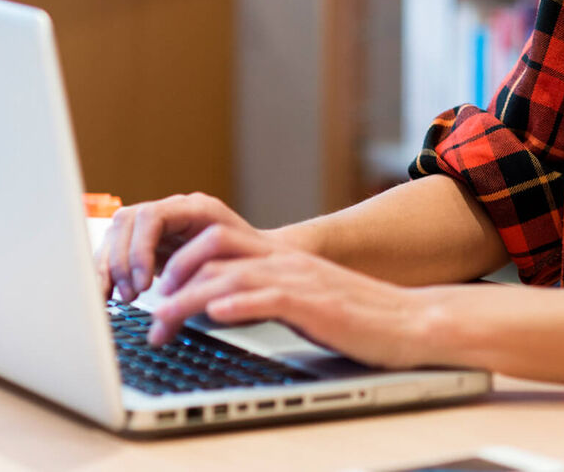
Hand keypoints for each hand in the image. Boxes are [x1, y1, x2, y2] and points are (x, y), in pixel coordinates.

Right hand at [96, 192, 286, 301]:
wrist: (265, 260)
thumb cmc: (254, 264)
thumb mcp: (231, 272)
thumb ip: (202, 286)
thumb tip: (170, 317)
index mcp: (196, 208)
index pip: (151, 217)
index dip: (140, 250)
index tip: (143, 283)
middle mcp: (174, 210)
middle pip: (127, 222)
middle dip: (123, 261)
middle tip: (130, 295)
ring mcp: (159, 223)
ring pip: (117, 233)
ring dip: (110, 266)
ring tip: (117, 297)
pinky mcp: (149, 240)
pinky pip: (117, 248)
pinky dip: (108, 270)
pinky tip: (108, 292)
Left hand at [147, 228, 434, 368]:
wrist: (410, 320)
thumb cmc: (359, 317)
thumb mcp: (305, 298)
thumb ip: (266, 295)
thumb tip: (219, 306)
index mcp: (282, 257)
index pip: (218, 240)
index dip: (180, 259)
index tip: (159, 290)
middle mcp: (286, 261)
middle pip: (214, 247)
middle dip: (174, 273)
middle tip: (153, 305)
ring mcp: (299, 280)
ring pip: (229, 274)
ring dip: (188, 299)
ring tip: (163, 323)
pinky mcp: (313, 305)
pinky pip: (267, 298)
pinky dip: (235, 304)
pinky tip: (214, 314)